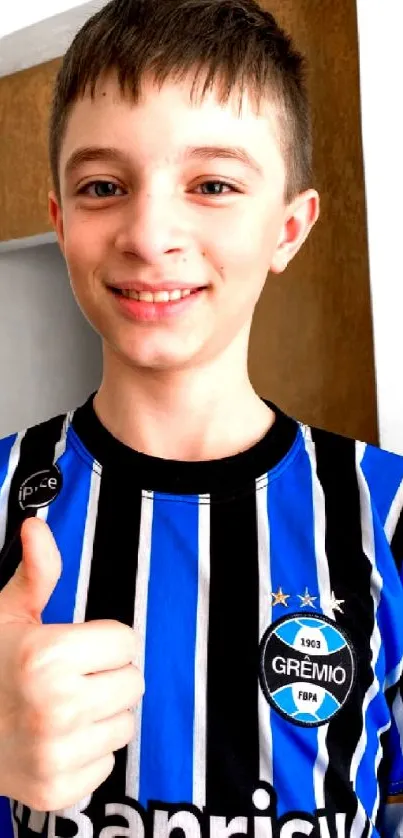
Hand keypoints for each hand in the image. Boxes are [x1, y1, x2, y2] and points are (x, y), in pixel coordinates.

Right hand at [0, 517, 143, 810]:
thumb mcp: (6, 614)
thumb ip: (36, 573)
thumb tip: (37, 526)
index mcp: (47, 656)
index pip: (126, 641)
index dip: (103, 640)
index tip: (77, 646)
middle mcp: (56, 707)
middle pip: (133, 682)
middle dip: (107, 675)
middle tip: (71, 677)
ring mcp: (57, 754)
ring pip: (125, 723)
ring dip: (102, 714)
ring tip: (63, 707)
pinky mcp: (58, 789)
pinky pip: (108, 762)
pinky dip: (89, 752)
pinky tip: (57, 739)